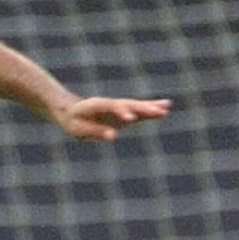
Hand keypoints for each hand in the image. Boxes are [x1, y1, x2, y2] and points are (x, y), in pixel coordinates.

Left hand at [55, 96, 171, 140]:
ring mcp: (119, 107)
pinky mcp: (123, 114)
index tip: (132, 118)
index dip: (122, 112)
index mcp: (98, 105)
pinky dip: (150, 110)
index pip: (112, 107)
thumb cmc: (74, 121)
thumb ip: (94, 131)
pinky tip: (165, 109)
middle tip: (157, 111)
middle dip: (143, 108)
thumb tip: (112, 135)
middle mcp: (111, 104)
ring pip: (136, 106)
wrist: (72, 111)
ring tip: (166, 107)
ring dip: (151, 107)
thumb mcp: (78, 129)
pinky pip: (138, 111)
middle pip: (129, 104)